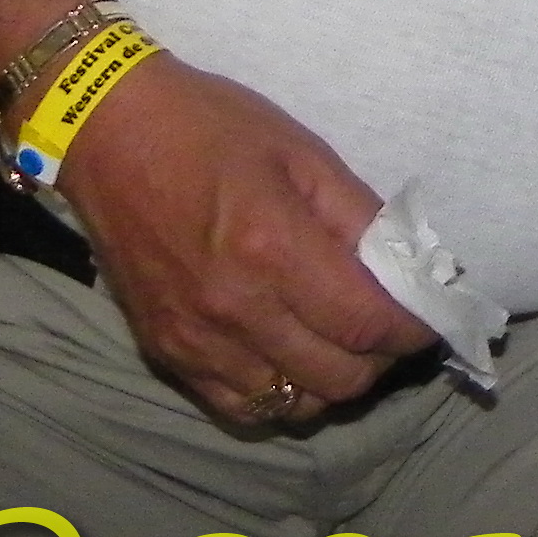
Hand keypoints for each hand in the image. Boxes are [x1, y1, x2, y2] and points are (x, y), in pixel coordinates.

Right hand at [47, 54, 441, 429]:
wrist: (107, 132)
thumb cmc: (210, 128)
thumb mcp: (302, 152)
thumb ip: (359, 217)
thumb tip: (409, 267)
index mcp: (272, 247)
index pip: (366, 324)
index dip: (413, 329)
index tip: (431, 317)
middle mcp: (233, 309)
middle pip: (338, 379)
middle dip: (381, 358)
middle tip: (388, 324)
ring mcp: (194, 340)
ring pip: (294, 405)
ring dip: (332, 381)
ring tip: (341, 340)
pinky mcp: (165, 354)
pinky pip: (241, 408)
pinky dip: (280, 395)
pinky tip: (290, 356)